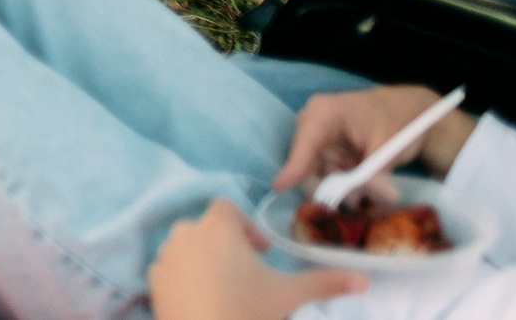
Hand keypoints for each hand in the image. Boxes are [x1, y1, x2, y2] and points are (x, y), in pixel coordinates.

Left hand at [148, 199, 363, 319]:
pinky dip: (186, 277)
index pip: (227, 207)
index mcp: (217, 227)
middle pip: (207, 227)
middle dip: (228, 244)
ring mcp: (164, 256)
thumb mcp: (289, 296)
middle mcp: (185, 233)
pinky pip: (170, 268)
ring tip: (228, 289)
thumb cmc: (248, 313)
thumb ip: (325, 283)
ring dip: (206, 259)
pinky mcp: (151, 280)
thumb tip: (364, 280)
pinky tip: (205, 302)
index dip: (246, 226)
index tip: (263, 252)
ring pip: (187, 247)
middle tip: (249, 272)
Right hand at [277, 86, 478, 192]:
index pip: (305, 143)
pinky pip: (329, 175)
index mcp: (325, 114)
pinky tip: (366, 187)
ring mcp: (319, 139)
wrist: (408, 111)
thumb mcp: (390, 147)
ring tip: (371, 195)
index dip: (294, 167)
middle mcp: (314, 125)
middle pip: (308, 163)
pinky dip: (346, 185)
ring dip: (341, 189)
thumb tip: (360, 198)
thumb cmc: (399, 120)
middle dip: (330, 187)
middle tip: (358, 202)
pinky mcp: (327, 151)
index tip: (279, 187)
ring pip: (320, 174)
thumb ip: (372, 173)